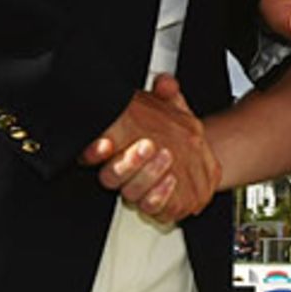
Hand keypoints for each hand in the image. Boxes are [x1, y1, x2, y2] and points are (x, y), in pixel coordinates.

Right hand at [79, 74, 220, 222]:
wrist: (197, 157)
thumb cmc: (175, 133)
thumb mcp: (171, 107)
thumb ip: (165, 95)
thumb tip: (165, 83)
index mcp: (117, 145)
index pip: (93, 152)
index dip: (94, 151)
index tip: (104, 144)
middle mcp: (123, 171)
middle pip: (111, 176)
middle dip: (129, 162)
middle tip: (148, 146)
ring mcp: (138, 190)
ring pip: (131, 192)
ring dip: (148, 175)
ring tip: (166, 157)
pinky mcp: (156, 207)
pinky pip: (153, 208)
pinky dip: (161, 195)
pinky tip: (171, 180)